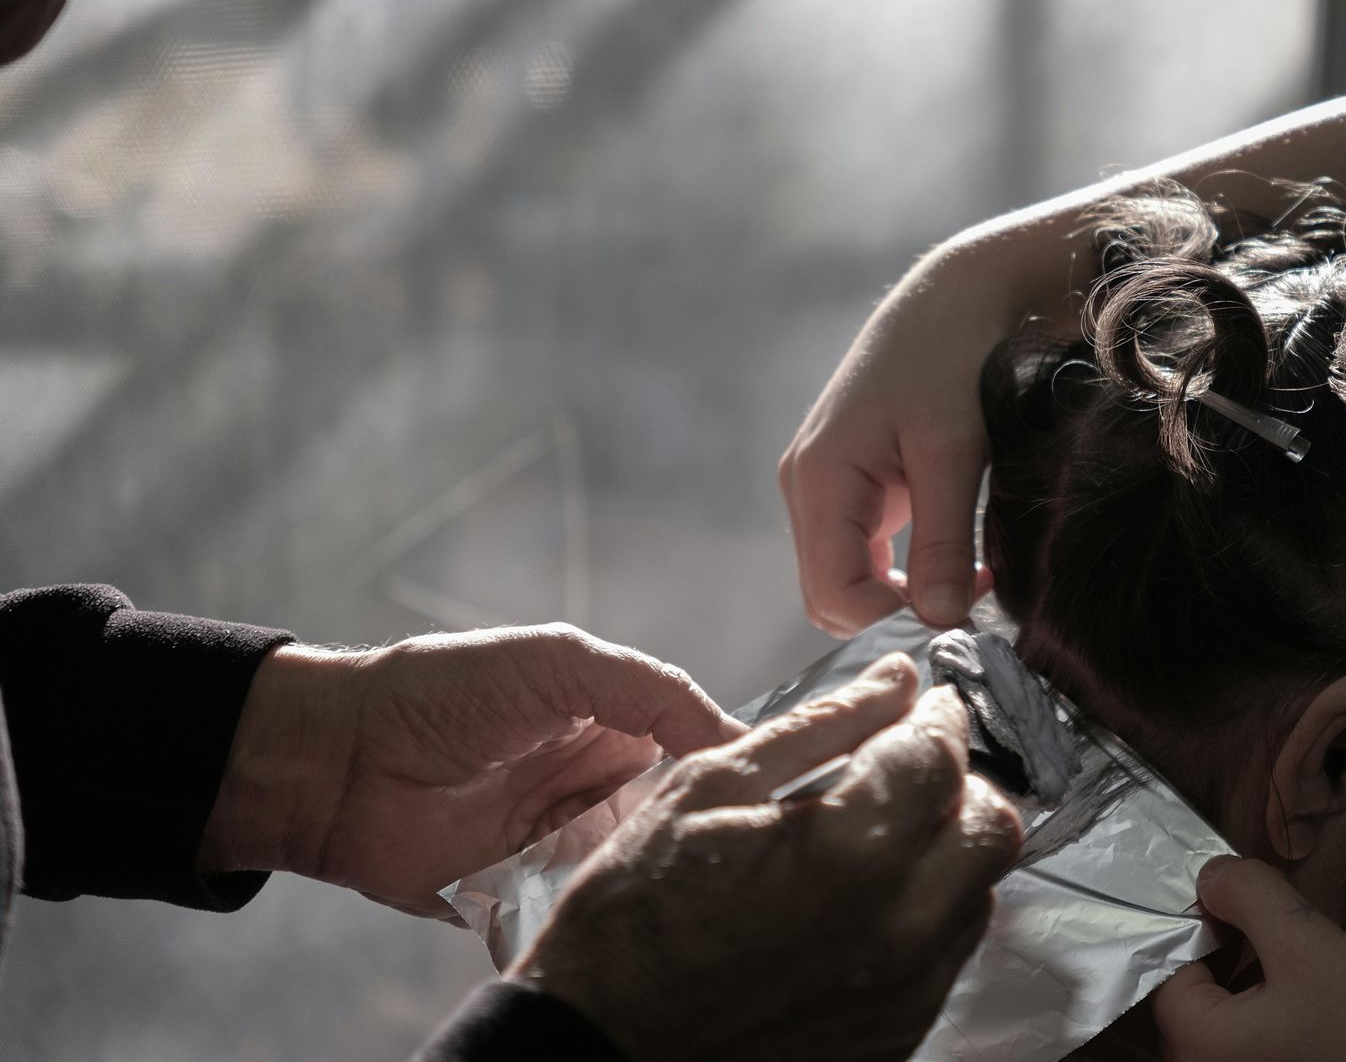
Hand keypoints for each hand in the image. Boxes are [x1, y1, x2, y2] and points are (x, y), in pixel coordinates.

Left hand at [199, 624, 742, 916]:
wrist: (337, 764)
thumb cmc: (444, 691)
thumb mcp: (559, 661)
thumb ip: (651, 691)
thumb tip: (736, 737)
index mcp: (612, 716)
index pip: (698, 743)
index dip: (735, 763)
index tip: (778, 788)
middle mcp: (596, 779)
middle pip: (677, 811)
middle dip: (703, 828)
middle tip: (746, 848)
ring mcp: (561, 839)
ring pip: (638, 863)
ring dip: (660, 870)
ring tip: (697, 883)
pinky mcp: (526, 892)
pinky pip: (583, 907)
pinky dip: (606, 908)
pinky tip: (638, 912)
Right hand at [512, 653, 1021, 1061]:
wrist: (604, 1046)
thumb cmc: (634, 918)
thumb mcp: (709, 788)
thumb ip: (821, 725)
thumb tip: (895, 679)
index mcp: (848, 853)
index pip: (942, 758)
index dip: (938, 718)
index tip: (923, 707)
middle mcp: (896, 928)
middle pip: (991, 826)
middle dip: (957, 781)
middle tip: (906, 767)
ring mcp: (904, 992)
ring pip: (979, 891)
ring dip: (947, 847)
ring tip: (877, 835)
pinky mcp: (898, 1034)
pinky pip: (948, 954)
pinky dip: (926, 910)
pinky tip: (863, 898)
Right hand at [780, 232, 1064, 634]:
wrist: (955, 300)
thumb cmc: (952, 362)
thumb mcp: (954, 452)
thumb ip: (944, 539)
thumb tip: (939, 620)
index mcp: (818, 479)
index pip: (835, 596)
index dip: (894, 617)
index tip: (965, 601)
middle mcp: (805, 488)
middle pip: (830, 597)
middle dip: (894, 611)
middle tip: (970, 593)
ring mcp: (822, 487)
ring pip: (844, 579)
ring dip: (900, 593)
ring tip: (970, 572)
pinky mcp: (847, 485)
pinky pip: (860, 554)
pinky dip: (901, 571)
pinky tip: (955, 553)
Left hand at [1152, 857, 1345, 1061]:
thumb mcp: (1312, 946)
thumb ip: (1251, 899)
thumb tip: (1209, 875)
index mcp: (1201, 1048)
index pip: (1165, 967)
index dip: (1196, 918)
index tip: (1237, 892)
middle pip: (1198, 991)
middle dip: (1231, 944)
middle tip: (1274, 911)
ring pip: (1236, 1010)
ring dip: (1260, 972)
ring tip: (1305, 946)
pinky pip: (1267, 1035)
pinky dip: (1282, 1003)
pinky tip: (1324, 988)